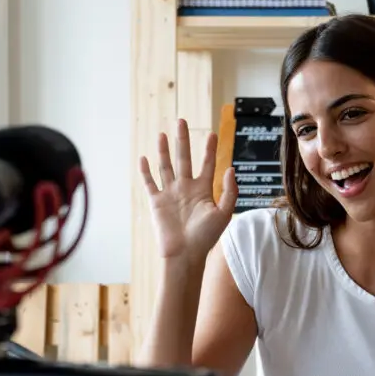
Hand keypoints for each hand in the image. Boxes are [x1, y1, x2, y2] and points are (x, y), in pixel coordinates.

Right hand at [139, 119, 237, 260]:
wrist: (185, 254)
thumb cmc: (205, 237)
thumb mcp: (224, 214)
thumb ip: (229, 192)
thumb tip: (230, 169)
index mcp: (203, 190)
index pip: (207, 164)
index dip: (210, 150)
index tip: (212, 134)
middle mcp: (186, 189)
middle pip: (184, 158)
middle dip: (183, 140)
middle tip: (181, 121)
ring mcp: (170, 194)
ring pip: (166, 166)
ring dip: (164, 150)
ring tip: (162, 134)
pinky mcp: (156, 202)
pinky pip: (150, 183)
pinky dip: (146, 171)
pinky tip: (144, 158)